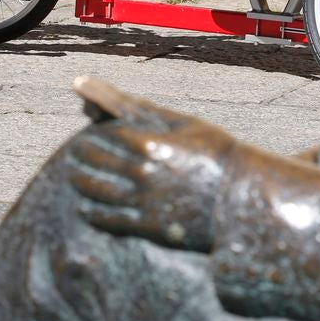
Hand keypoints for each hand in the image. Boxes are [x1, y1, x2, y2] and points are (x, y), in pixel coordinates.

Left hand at [67, 78, 235, 251]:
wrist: (243, 197)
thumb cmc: (214, 152)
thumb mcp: (184, 123)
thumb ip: (143, 109)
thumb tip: (109, 93)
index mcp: (150, 144)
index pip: (104, 135)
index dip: (93, 134)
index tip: (88, 134)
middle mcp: (142, 173)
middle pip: (93, 162)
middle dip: (81, 155)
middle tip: (76, 153)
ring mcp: (143, 202)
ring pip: (93, 191)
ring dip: (81, 181)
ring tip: (77, 176)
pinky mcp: (148, 226)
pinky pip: (106, 219)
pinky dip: (91, 211)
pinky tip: (87, 205)